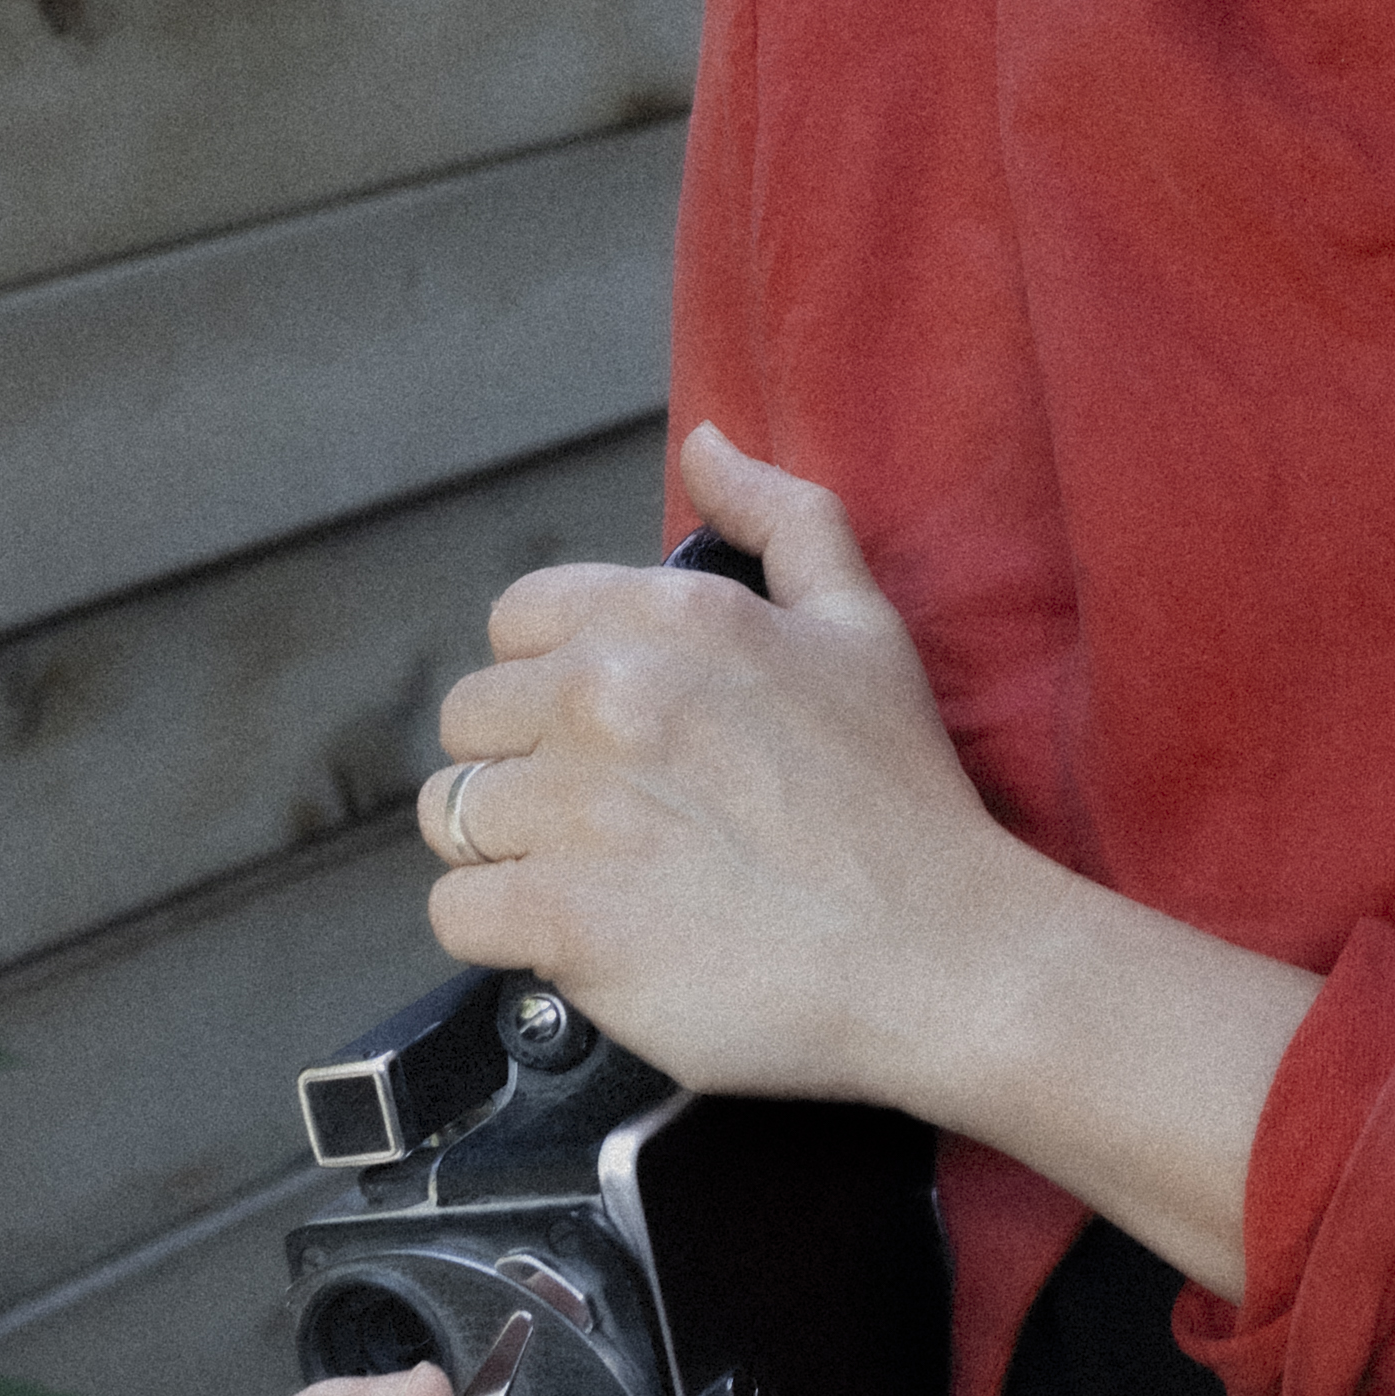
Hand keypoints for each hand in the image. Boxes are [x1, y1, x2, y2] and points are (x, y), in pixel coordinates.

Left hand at [412, 421, 1022, 1115]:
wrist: (942, 953)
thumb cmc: (902, 799)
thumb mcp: (863, 626)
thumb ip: (781, 517)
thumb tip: (706, 442)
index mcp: (668, 614)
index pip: (516, 622)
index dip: (554, 681)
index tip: (617, 738)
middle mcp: (607, 695)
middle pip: (470, 722)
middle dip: (524, 768)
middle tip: (614, 821)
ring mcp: (577, 809)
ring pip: (453, 816)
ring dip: (510, 852)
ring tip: (601, 881)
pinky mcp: (563, 917)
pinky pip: (456, 911)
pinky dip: (504, 933)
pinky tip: (582, 939)